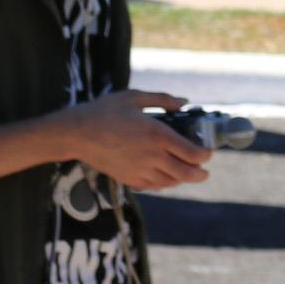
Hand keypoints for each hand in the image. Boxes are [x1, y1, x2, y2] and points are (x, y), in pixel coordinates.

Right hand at [53, 89, 210, 192]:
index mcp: (158, 134)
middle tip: (205, 171)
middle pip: (185, 173)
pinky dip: (164, 184)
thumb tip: (184, 102)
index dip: (205, 155)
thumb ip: (162, 99)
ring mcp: (140, 170)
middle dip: (200, 174)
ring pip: (170, 183)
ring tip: (187, 174)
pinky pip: (153, 187)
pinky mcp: (128, 178)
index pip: (192, 153)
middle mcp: (152, 156)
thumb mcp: (134, 97)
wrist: (76, 134)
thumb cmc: (104, 111)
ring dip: (182, 180)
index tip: (208, 152)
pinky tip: (166, 178)